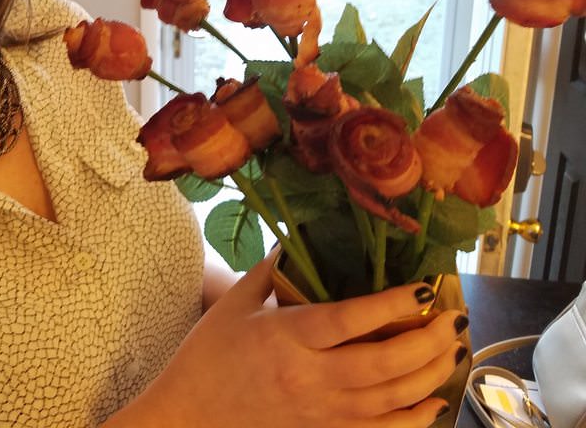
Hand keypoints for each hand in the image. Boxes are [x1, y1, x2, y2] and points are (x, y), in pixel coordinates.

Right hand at [110, 252, 463, 427]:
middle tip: (454, 318)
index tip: (426, 288)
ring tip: (454, 350)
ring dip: (430, 374)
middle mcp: (308, 375)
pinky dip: (413, 419)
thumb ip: (272, 268)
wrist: (190, 413)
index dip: (394, 304)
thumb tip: (301, 236)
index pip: (351, 319)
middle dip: (428, 341)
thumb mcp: (235, 302)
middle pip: (383, 363)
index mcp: (286, 336)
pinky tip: (434, 401)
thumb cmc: (208, 354)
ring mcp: (319, 410)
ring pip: (390, 398)